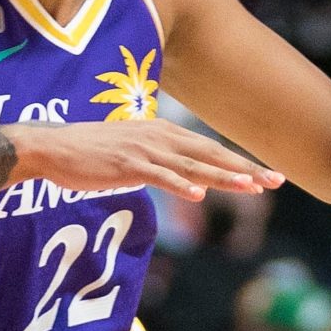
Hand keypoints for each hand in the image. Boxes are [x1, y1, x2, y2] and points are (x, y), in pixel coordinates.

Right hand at [14, 120, 280, 201]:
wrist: (55, 148)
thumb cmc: (93, 154)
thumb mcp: (136, 155)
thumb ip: (164, 165)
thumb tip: (191, 183)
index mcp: (165, 135)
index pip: (210, 151)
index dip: (240, 164)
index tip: (267, 177)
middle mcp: (160, 138)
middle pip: (211, 156)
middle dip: (245, 169)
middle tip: (275, 181)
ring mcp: (145, 150)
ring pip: (192, 166)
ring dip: (222, 177)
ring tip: (249, 187)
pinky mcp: (127, 164)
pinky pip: (158, 176)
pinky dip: (179, 185)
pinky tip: (197, 195)